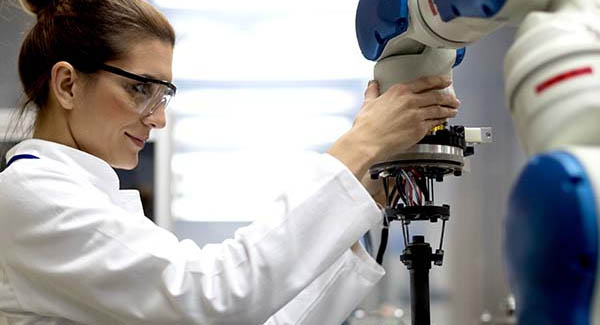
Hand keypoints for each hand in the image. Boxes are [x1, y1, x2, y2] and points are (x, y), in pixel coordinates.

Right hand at [328, 76, 459, 179]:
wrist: (367, 142)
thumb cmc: (367, 126)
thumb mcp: (368, 103)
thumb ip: (373, 92)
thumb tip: (373, 85)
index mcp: (399, 91)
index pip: (425, 82)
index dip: (438, 81)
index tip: (445, 81)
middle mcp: (410, 101)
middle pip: (436, 96)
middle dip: (448, 97)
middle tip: (453, 99)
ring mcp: (416, 115)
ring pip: (438, 109)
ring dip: (448, 109)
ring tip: (453, 110)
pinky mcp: (419, 129)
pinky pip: (435, 123)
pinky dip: (441, 121)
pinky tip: (444, 121)